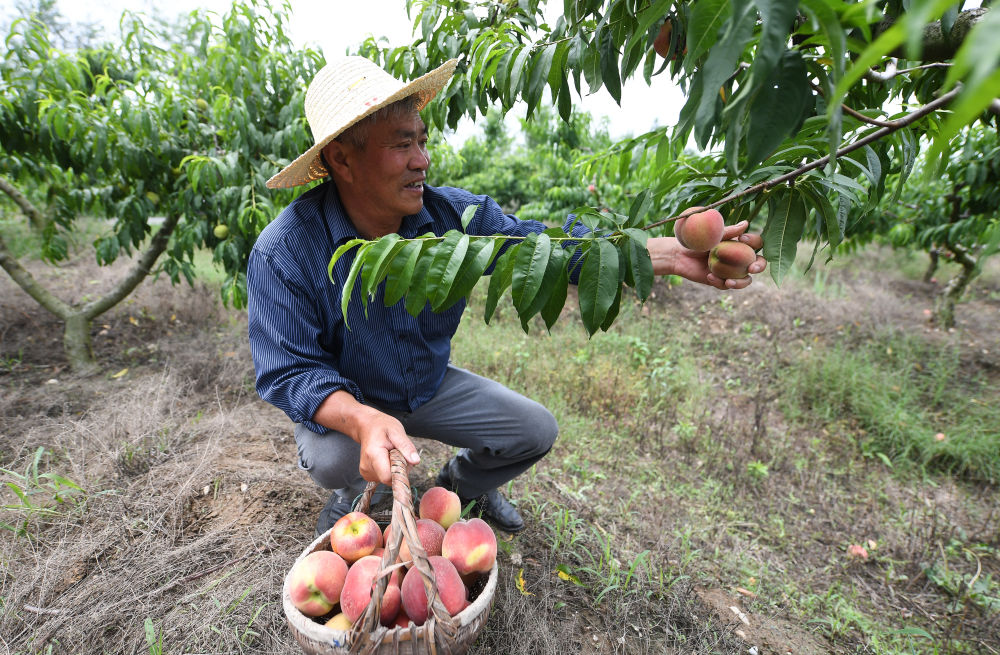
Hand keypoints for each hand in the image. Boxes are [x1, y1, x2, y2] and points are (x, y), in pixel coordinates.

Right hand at [356, 409, 419, 484]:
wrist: (367, 427)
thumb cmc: (381, 427)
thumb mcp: (396, 431)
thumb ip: (406, 446)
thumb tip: (415, 461)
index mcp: (373, 455)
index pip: (388, 477)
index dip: (400, 470)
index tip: (402, 457)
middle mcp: (367, 467)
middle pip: (390, 479)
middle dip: (400, 468)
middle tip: (398, 452)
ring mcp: (366, 472)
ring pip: (389, 479)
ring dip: (395, 468)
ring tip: (391, 453)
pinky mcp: (367, 475)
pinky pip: (384, 478)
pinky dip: (390, 469)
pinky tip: (387, 458)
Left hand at [648, 220, 765, 288]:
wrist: (679, 254)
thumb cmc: (697, 240)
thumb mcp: (712, 234)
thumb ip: (728, 231)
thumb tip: (746, 224)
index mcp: (741, 245)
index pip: (757, 244)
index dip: (755, 242)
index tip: (743, 238)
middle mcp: (739, 259)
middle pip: (759, 264)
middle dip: (759, 266)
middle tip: (752, 268)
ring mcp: (731, 272)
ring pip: (746, 280)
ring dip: (741, 283)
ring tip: (729, 282)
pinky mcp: (721, 281)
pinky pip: (726, 285)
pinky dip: (718, 282)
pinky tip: (709, 276)